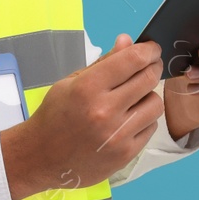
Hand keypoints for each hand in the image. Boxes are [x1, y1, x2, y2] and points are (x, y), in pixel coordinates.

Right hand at [0, 34, 162, 199]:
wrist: (43, 158)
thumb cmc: (55, 117)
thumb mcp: (71, 82)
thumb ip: (103, 62)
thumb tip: (127, 41)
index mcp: (87, 88)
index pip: (132, 59)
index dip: (148, 50)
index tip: (151, 49)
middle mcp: (104, 111)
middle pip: (148, 78)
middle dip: (153, 67)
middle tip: (149, 66)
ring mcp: (117, 135)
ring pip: (155, 104)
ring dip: (148, 95)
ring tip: (134, 97)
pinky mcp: (126, 154)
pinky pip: (151, 126)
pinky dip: (144, 119)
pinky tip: (129, 119)